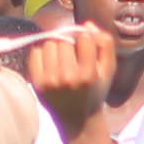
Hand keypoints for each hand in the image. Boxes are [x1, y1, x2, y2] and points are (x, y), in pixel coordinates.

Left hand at [21, 22, 120, 143]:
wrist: (77, 118)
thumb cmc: (95, 90)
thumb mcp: (109, 69)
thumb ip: (105, 44)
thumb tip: (87, 25)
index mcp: (88, 75)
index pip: (84, 38)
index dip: (85, 37)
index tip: (85, 45)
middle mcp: (68, 78)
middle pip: (63, 40)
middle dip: (68, 41)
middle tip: (72, 52)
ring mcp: (50, 81)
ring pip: (48, 44)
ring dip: (55, 45)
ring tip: (62, 57)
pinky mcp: (37, 83)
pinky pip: (35, 53)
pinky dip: (42, 52)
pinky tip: (51, 61)